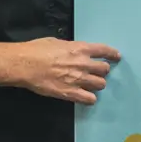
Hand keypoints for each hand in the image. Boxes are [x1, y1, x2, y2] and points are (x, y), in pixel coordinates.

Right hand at [0, 38, 119, 104]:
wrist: (24, 65)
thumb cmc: (36, 50)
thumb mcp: (56, 42)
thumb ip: (70, 48)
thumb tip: (73, 51)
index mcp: (80, 49)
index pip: (104, 50)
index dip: (112, 54)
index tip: (116, 57)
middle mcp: (83, 64)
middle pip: (104, 70)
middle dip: (102, 71)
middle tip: (96, 72)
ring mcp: (78, 79)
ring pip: (100, 84)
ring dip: (97, 84)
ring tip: (90, 84)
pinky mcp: (71, 93)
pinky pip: (89, 99)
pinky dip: (89, 98)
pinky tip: (85, 97)